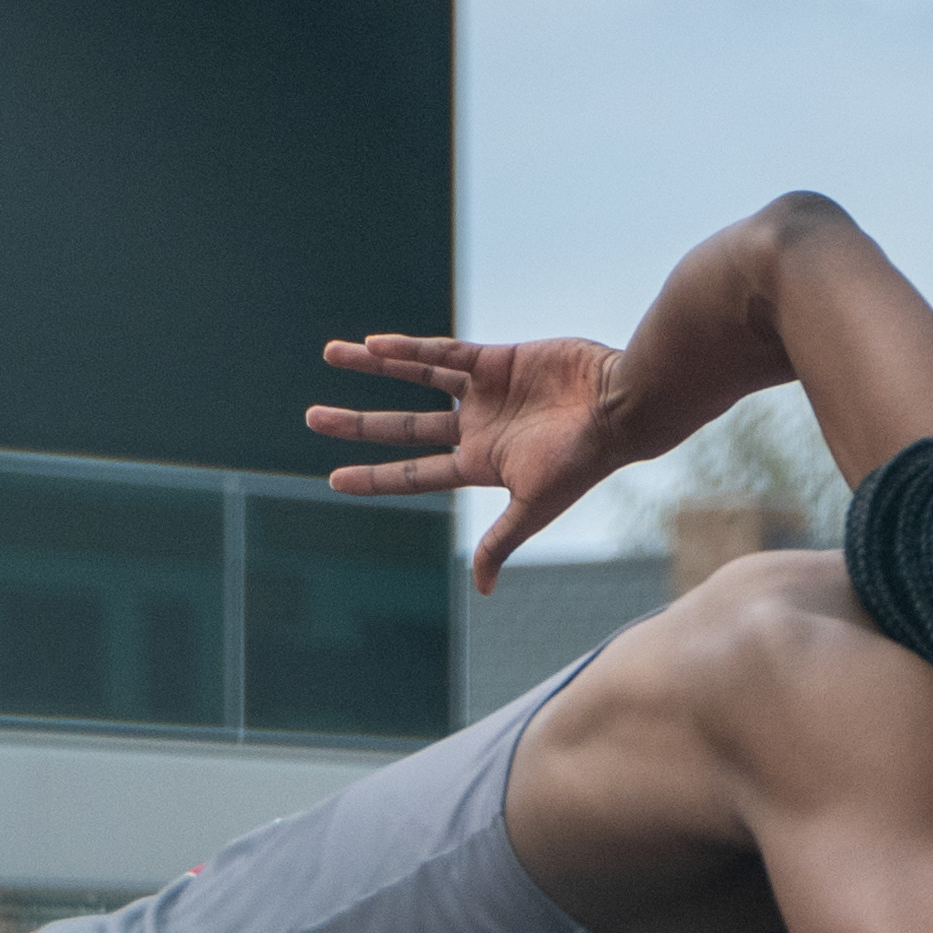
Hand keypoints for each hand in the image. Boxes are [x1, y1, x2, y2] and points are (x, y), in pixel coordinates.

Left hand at [311, 331, 647, 590]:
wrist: (621, 406)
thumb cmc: (582, 462)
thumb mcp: (535, 505)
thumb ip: (502, 540)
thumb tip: (480, 589)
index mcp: (481, 466)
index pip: (415, 474)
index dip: (373, 477)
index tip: (332, 479)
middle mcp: (478, 429)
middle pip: (404, 427)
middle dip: (358, 424)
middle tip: (311, 418)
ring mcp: (486, 392)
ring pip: (416, 377)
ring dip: (374, 367)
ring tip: (332, 353)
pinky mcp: (498, 358)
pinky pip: (445, 351)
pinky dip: (409, 347)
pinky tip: (374, 343)